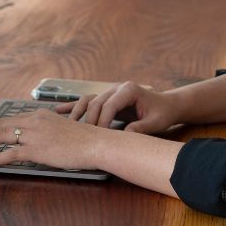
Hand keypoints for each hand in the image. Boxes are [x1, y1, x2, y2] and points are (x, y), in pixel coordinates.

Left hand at [0, 109, 104, 170]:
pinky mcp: (36, 149)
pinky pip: (10, 153)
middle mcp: (34, 121)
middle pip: (1, 124)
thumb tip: (37, 139)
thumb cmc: (83, 139)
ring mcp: (34, 135)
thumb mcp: (62, 128)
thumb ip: (46, 130)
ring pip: (1, 136)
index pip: (11, 119)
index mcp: (40, 115)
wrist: (95, 143)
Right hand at [58, 81, 180, 133]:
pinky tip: (59, 111)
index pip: (109, 105)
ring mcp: (110, 92)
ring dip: (77, 112)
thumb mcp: (155, 122)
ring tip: (66, 125)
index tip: (99, 137)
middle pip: (95, 102)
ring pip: (88, 100)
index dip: (102, 121)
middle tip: (84, 137)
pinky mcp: (106, 98)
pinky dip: (74, 106)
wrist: (166, 105)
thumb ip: (141, 128)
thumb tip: (124, 137)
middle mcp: (116, 88)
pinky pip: (87, 101)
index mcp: (129, 90)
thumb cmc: (162, 113)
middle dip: (89, 120)